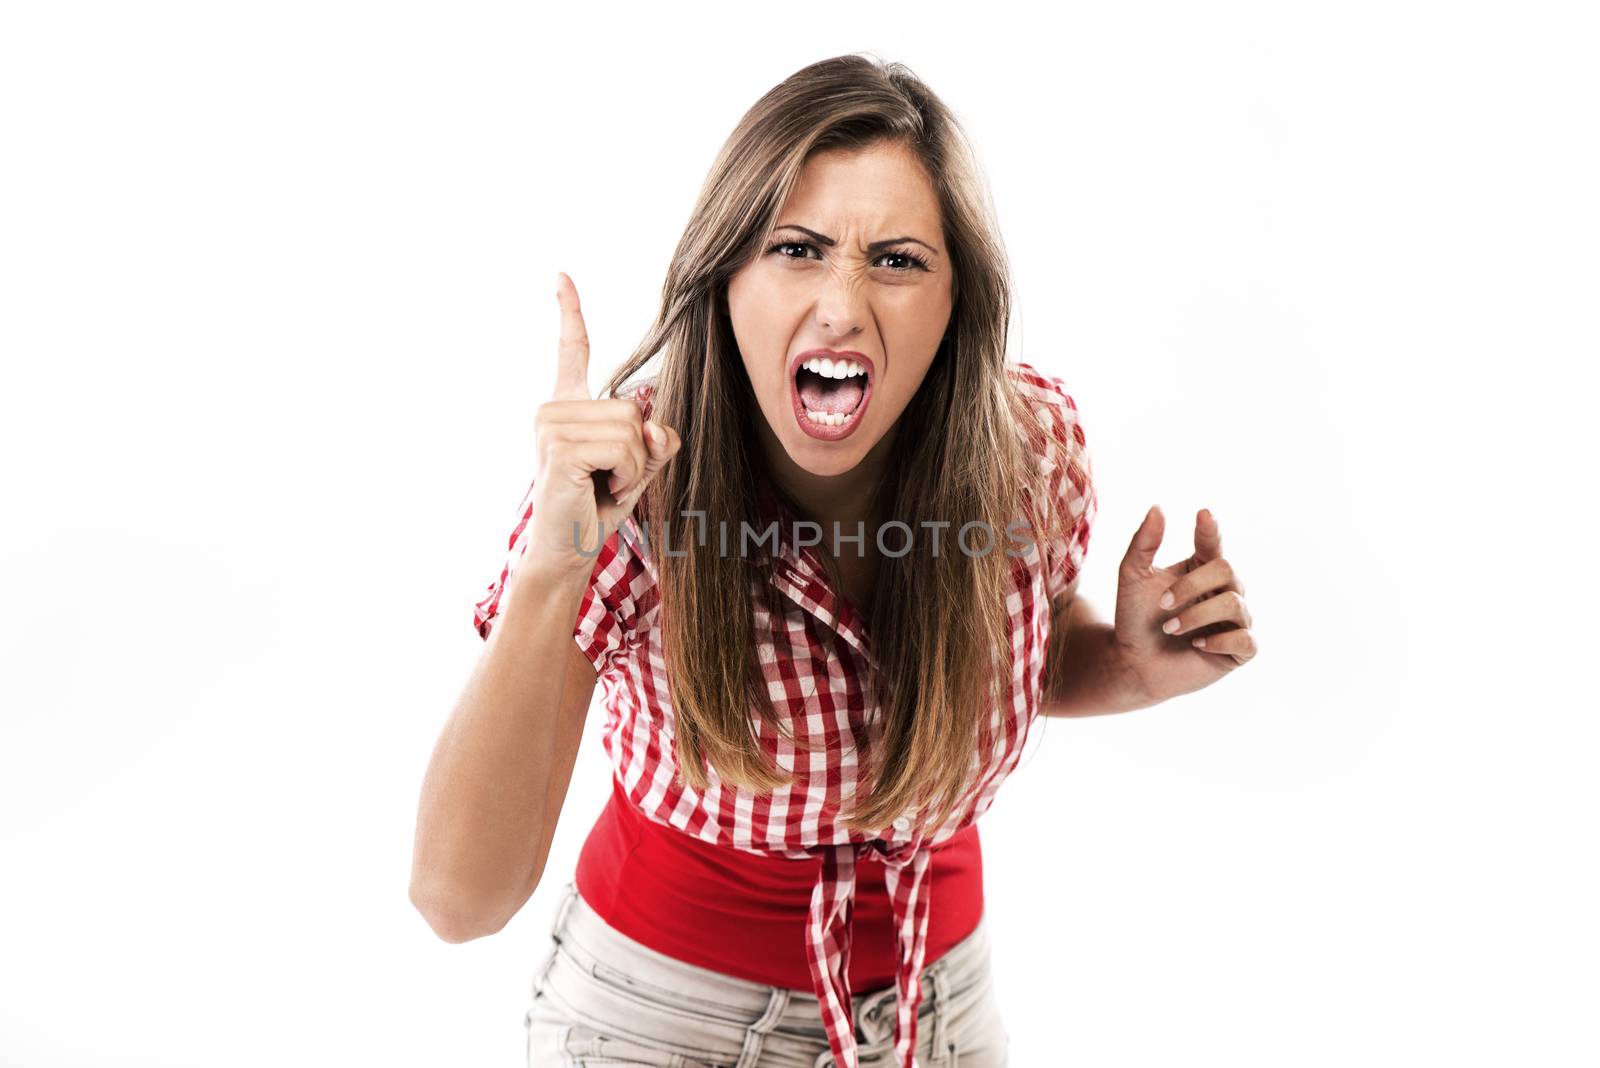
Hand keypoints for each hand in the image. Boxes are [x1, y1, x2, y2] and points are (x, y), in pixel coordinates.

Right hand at [522, 272, 681, 577]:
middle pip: (632, 407)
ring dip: (633, 466)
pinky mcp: (561, 447)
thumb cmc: (597, 505)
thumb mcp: (638, 467)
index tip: (561, 275)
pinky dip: (627, 475)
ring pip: (632, 429)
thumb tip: (657, 424)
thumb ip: (655, 440)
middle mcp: (554, 408)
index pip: (572, 350)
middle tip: (610, 478)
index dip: (570, 312)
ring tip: (603, 484)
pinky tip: (601, 490)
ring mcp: (552, 425)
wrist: (567, 548)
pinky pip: (624, 449)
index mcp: (569, 405)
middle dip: (639, 450)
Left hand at [1112, 505, 1256, 702]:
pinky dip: (1220, 640)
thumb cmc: (1135, 619)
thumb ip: (1144, 543)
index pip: (1213, 542)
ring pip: (1235, 604)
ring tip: (1170, 628)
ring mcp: (1236, 620)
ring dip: (1198, 615)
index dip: (1211, 529)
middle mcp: (1225, 590)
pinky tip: (1196, 643)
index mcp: (1202, 568)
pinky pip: (1247, 639)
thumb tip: (1158, 507)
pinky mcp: (1240, 650)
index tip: (1202, 514)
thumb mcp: (1133, 578)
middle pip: (1226, 569)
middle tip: (1163, 605)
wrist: (1132, 663)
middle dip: (1192, 585)